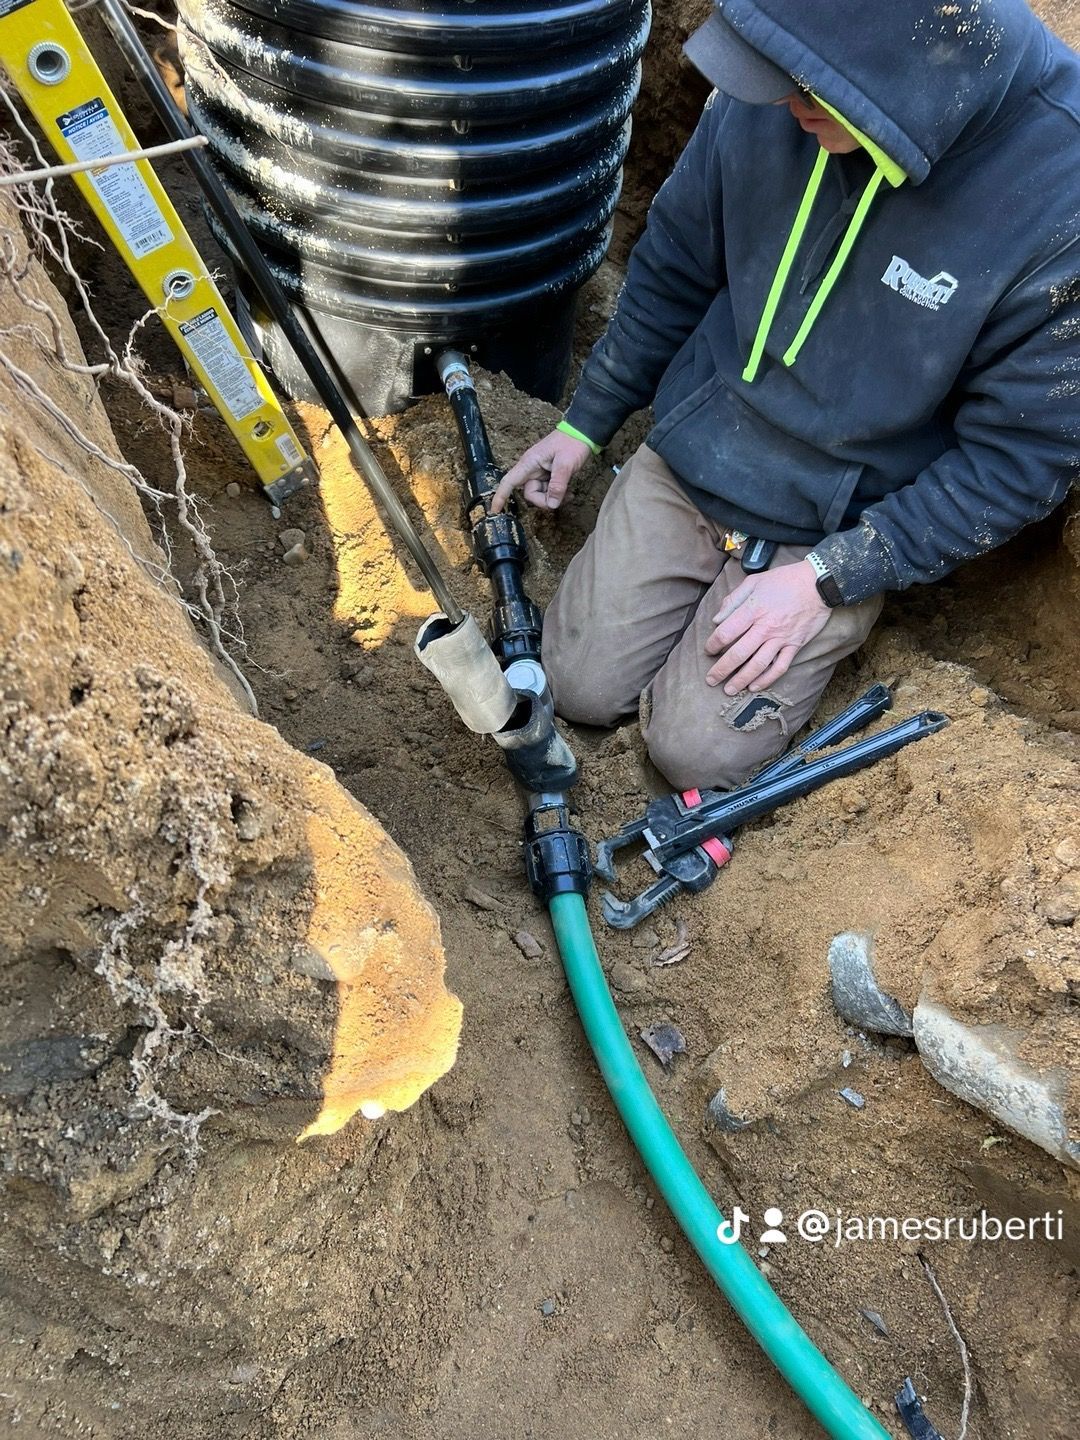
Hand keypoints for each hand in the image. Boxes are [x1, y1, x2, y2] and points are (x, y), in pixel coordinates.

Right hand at [490, 429, 591, 512]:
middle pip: (530, 493)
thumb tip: (551, 504)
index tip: (495, 511)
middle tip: (561, 499)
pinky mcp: (549, 475)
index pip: (509, 482)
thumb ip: (557, 485)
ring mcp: (540, 472)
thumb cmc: (572, 443)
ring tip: (569, 494)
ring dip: (554, 497)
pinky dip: (558, 494)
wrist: (583, 432)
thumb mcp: (566, 464)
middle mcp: (531, 469)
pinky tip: (569, 492)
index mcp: (529, 463)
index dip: (500, 496)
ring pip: (541, 494)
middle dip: (544, 500)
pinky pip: (549, 490)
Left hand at [704, 560, 829, 694]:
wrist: (818, 583)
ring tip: (729, 690)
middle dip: (721, 670)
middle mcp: (765, 628)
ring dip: (741, 680)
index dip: (713, 644)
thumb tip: (717, 620)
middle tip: (711, 680)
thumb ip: (733, 600)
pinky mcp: (794, 646)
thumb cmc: (784, 580)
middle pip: (738, 654)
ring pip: (757, 665)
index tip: (708, 650)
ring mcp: (780, 639)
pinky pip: (779, 667)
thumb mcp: (754, 581)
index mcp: (752, 610)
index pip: (726, 633)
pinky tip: (755, 687)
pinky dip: (766, 680)